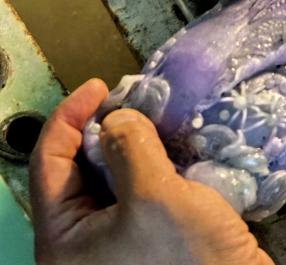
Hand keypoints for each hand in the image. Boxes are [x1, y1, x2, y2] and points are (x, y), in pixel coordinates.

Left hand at [30, 79, 272, 264]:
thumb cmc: (189, 256)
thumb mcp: (155, 195)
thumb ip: (129, 147)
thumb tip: (118, 117)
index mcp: (63, 240)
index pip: (48, 164)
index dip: (70, 118)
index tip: (100, 86)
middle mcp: (81, 242)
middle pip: (77, 169)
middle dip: (103, 129)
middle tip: (130, 99)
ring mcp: (114, 241)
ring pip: (111, 177)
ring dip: (132, 144)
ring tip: (152, 116)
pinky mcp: (147, 237)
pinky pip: (138, 190)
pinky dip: (151, 163)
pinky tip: (171, 145)